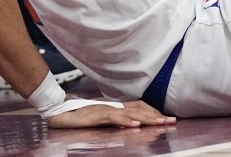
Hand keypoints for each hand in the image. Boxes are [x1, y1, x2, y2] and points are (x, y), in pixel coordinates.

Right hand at [47, 100, 175, 128]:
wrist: (59, 111)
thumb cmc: (80, 116)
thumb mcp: (102, 119)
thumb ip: (116, 120)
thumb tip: (132, 123)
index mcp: (116, 107)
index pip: (140, 108)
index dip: (154, 112)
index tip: (167, 118)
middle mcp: (113, 107)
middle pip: (139, 110)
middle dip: (156, 115)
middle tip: (172, 120)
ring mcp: (106, 110)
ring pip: (130, 113)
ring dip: (147, 118)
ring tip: (160, 123)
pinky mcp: (97, 116)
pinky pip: (114, 118)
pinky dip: (126, 121)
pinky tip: (135, 124)